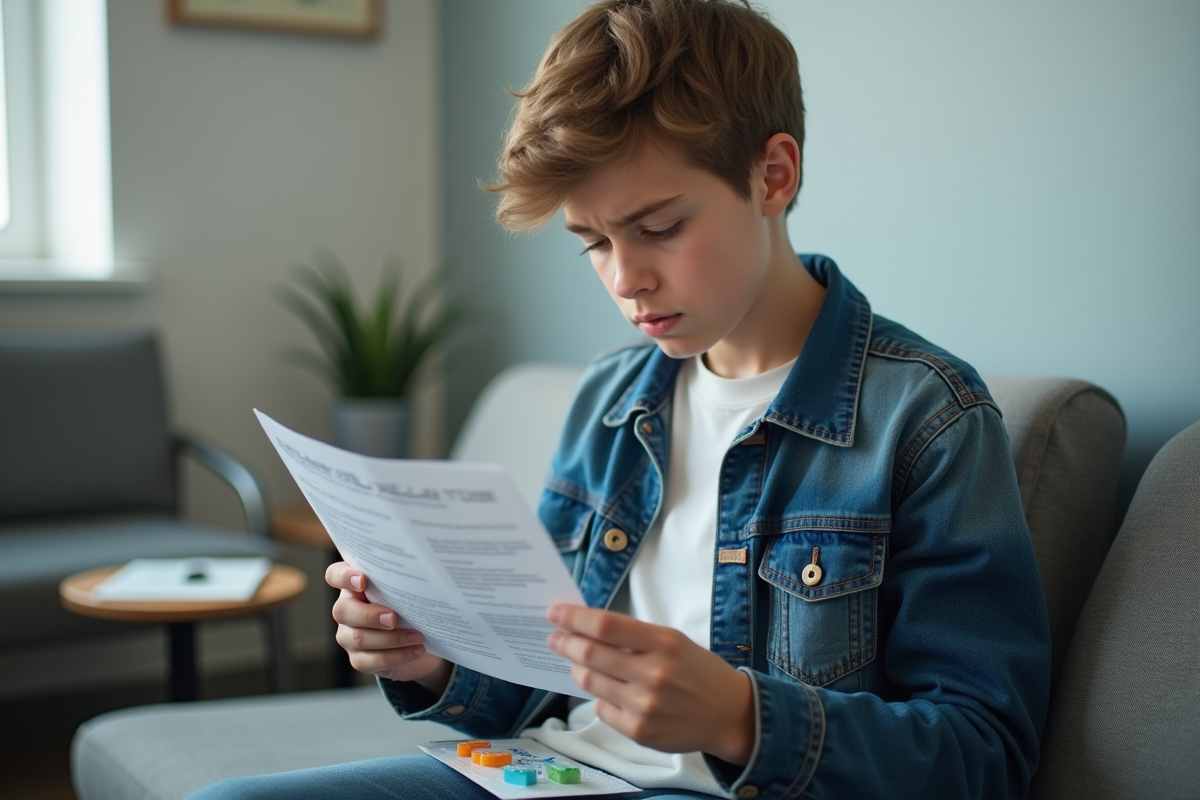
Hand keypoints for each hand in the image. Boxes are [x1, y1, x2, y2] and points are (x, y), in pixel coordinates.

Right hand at [326, 562, 451, 694]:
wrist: (419, 640)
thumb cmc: (409, 606)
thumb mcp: (404, 591)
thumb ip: (401, 582)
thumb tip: (420, 576)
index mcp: (354, 586)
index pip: (334, 575)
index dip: (343, 577)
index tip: (363, 581)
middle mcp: (346, 609)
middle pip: (343, 611)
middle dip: (369, 615)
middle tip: (394, 618)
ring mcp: (348, 636)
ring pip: (358, 638)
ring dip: (391, 638)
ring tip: (417, 636)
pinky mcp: (359, 659)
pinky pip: (371, 661)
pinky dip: (397, 656)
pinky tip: (416, 650)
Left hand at [546, 604, 754, 764]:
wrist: (729, 714)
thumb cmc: (698, 672)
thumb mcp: (673, 642)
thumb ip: (634, 636)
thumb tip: (587, 628)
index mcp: (664, 643)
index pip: (606, 626)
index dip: (574, 618)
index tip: (555, 613)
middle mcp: (653, 674)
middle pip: (591, 654)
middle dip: (565, 642)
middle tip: (554, 637)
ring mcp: (645, 706)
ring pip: (589, 682)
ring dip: (577, 669)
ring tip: (578, 662)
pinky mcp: (639, 732)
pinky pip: (602, 708)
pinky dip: (600, 696)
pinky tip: (609, 690)